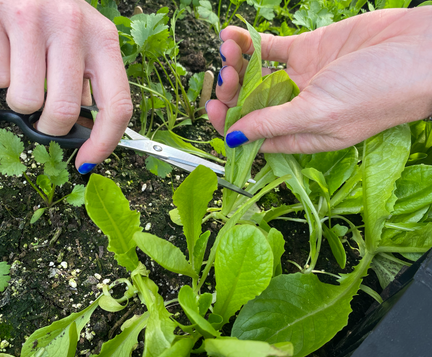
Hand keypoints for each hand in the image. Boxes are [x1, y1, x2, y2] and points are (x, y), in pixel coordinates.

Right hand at [0, 0, 132, 172]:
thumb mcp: (84, 39)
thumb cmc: (52, 11)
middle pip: (64, 112)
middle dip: (49, 124)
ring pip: (24, 99)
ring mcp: (30, 18)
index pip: (117, 105)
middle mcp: (71, 27)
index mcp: (103, 39)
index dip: (104, 142)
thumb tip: (84, 129)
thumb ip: (89, 80)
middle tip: (42, 110)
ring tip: (22, 68)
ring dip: (20, 97)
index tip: (86, 161)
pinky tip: (4, 48)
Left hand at [206, 7, 431, 153]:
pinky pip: (270, 47)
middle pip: (250, 104)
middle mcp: (296, 108)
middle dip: (231, 92)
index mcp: (300, 133)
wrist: (419, 50)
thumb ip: (273, 124)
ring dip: (236, 63)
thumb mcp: (318, 114)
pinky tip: (231, 35)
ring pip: (256, 74)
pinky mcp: (306, 50)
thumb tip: (234, 138)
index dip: (229, 125)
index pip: (254, 135)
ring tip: (228, 49)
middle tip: (224, 76)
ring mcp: (300, 78)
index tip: (212, 110)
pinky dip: (249, 42)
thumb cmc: (376, 92)